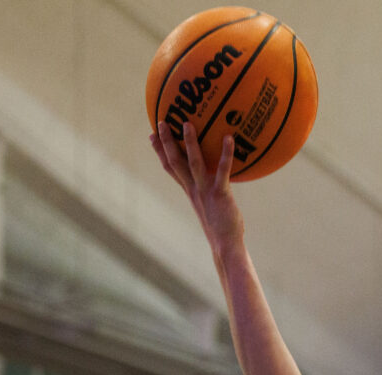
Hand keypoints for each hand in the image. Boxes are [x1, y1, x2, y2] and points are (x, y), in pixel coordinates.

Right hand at [149, 122, 244, 255]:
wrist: (225, 245)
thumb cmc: (223, 227)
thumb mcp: (213, 206)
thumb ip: (212, 193)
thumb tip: (221, 183)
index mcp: (190, 191)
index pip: (171, 168)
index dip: (160, 152)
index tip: (152, 136)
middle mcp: (194, 189)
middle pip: (175, 162)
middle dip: (166, 142)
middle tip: (161, 122)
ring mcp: (205, 191)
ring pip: (193, 163)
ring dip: (189, 142)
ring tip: (187, 123)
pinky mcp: (220, 193)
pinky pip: (222, 170)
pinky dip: (225, 154)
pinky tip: (229, 138)